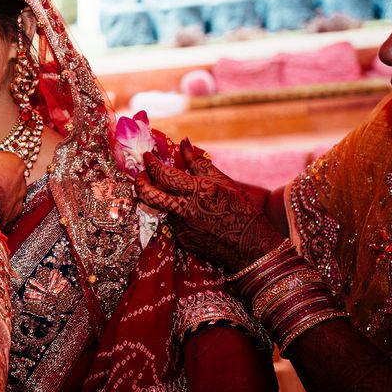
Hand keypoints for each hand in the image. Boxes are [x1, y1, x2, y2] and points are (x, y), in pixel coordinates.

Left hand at [134, 139, 283, 271]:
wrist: (251, 249)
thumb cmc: (242, 211)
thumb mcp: (224, 183)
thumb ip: (199, 163)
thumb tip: (183, 142)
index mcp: (198, 191)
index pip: (164, 174)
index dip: (152, 164)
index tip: (148, 156)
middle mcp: (185, 209)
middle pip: (149, 194)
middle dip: (140, 181)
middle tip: (141, 173)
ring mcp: (181, 226)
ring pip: (161, 207)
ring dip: (162, 197)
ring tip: (171, 191)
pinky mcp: (182, 239)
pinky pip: (172, 221)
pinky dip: (177, 213)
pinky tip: (193, 215)